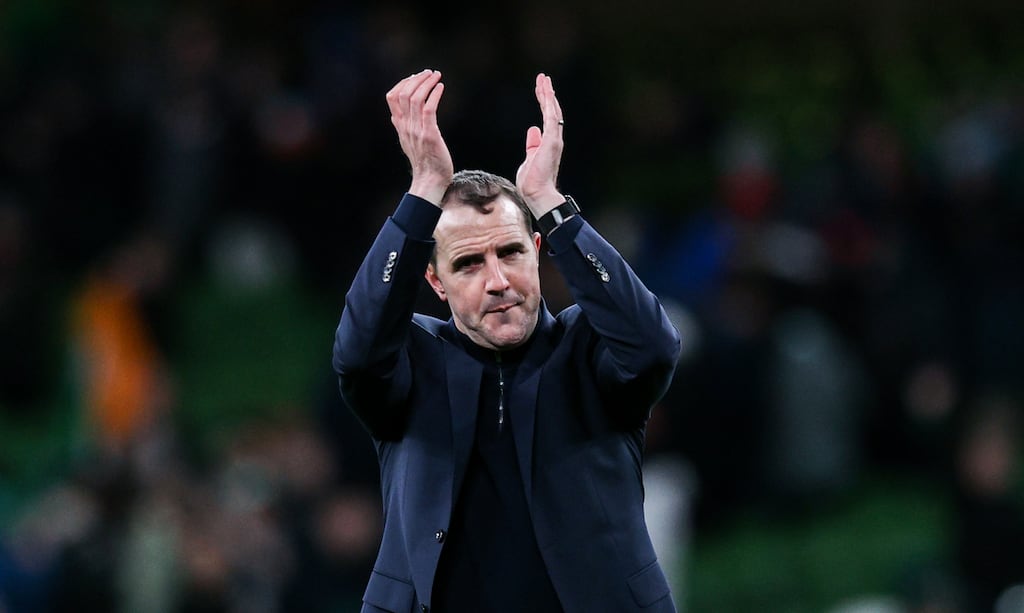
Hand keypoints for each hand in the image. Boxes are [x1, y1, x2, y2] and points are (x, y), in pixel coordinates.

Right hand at [385, 69, 452, 205]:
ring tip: (436, 75)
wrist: (430, 181)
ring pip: (416, 98)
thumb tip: (395, 117)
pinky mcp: (429, 135)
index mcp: (400, 126)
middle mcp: (405, 126)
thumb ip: (401, 128)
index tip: (416, 76)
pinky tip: (441, 87)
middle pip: (404, 93)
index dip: (403, 82)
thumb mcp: (407, 142)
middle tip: (430, 72)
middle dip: (416, 79)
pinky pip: (429, 109)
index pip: (392, 97)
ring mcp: (416, 130)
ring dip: (426, 83)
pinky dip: (434, 94)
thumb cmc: (424, 162)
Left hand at [515, 73, 565, 216]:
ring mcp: (554, 140)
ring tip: (544, 80)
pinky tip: (546, 92)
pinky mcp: (551, 141)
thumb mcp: (529, 158)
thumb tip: (533, 130)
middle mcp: (554, 139)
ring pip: (553, 111)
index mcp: (549, 142)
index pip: (547, 117)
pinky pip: (551, 118)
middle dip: (547, 93)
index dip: (544, 102)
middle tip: (543, 78)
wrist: (537, 194)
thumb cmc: (533, 182)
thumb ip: (532, 144)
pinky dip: (549, 104)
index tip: (541, 89)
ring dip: (548, 94)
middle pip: (552, 111)